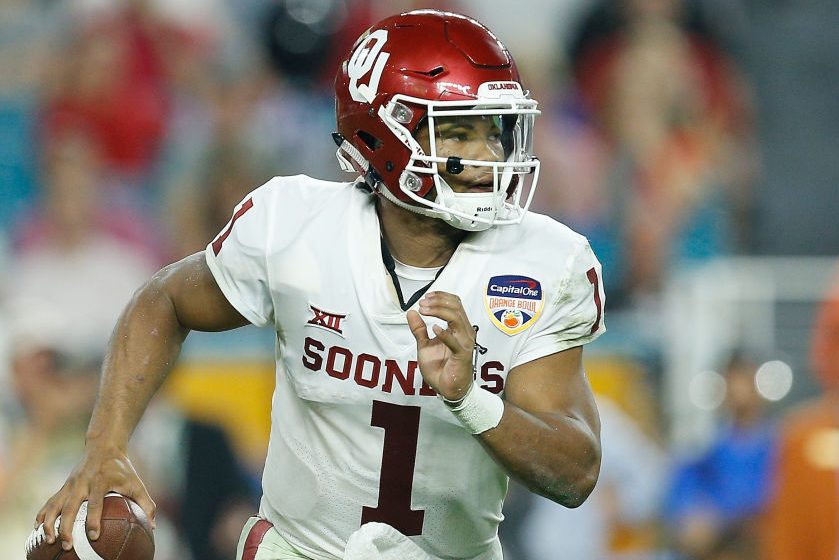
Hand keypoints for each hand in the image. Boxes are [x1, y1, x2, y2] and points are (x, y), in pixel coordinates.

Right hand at [34, 445, 154, 550]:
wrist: (103, 447)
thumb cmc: (122, 469)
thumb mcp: (136, 483)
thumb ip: (146, 503)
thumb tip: (153, 527)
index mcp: (100, 481)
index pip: (95, 503)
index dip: (93, 519)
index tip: (93, 536)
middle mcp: (82, 483)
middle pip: (70, 507)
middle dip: (66, 527)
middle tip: (67, 544)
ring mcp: (70, 485)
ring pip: (54, 505)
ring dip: (49, 523)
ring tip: (49, 540)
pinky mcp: (63, 487)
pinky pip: (49, 502)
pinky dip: (42, 515)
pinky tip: (38, 529)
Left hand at [406, 291, 474, 400]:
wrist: (446, 390)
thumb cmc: (440, 368)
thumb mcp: (424, 346)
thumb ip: (418, 329)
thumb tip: (411, 312)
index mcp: (458, 327)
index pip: (455, 303)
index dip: (441, 297)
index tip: (425, 298)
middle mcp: (465, 332)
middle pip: (456, 307)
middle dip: (438, 301)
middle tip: (423, 303)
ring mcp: (465, 343)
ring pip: (457, 319)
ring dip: (439, 311)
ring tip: (425, 310)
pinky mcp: (463, 355)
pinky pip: (456, 342)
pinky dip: (445, 333)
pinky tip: (434, 328)